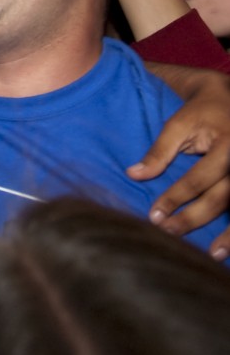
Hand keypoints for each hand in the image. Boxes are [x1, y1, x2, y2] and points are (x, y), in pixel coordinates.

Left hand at [127, 68, 229, 257]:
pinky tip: (228, 249)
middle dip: (194, 218)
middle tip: (168, 233)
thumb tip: (134, 174)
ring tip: (212, 255)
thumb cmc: (199, 113)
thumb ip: (159, 150)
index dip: (176, 197)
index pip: (199, 178)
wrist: (227, 99)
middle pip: (222, 198)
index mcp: (227, 145)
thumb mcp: (178, 124)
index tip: (154, 215)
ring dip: (228, 235)